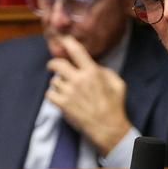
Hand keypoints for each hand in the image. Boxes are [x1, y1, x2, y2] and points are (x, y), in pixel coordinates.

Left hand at [46, 36, 131, 154]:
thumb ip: (105, 71)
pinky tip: (61, 98)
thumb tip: (93, 65)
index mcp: (92, 72)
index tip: (62, 40)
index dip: (67, 42)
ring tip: (66, 90)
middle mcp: (78, 80)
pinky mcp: (62, 105)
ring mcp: (69, 92)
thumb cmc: (115, 106)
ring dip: (58, 84)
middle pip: (57, 64)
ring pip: (54, 81)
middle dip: (53, 64)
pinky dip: (53, 95)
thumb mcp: (118, 83)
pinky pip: (50, 94)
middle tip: (53, 66)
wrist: (108, 128)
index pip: (75, 50)